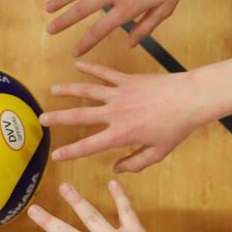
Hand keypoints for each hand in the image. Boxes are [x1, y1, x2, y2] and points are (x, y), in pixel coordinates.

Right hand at [41, 61, 212, 172]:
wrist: (190, 99)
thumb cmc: (176, 127)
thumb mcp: (158, 152)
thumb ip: (135, 162)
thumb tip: (116, 168)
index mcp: (121, 134)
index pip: (89, 145)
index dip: (70, 151)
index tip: (55, 155)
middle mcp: (115, 113)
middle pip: (80, 115)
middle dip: (58, 118)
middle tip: (41, 119)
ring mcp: (119, 94)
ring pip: (87, 91)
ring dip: (67, 90)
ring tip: (52, 90)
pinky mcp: (127, 80)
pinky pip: (105, 72)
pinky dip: (90, 68)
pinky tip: (77, 64)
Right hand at [44, 0, 195, 55]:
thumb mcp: (165, 8)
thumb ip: (146, 27)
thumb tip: (131, 43)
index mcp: (128, 7)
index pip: (100, 30)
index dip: (85, 43)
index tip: (74, 52)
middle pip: (82, 9)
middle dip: (64, 22)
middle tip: (50, 30)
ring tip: (48, 8)